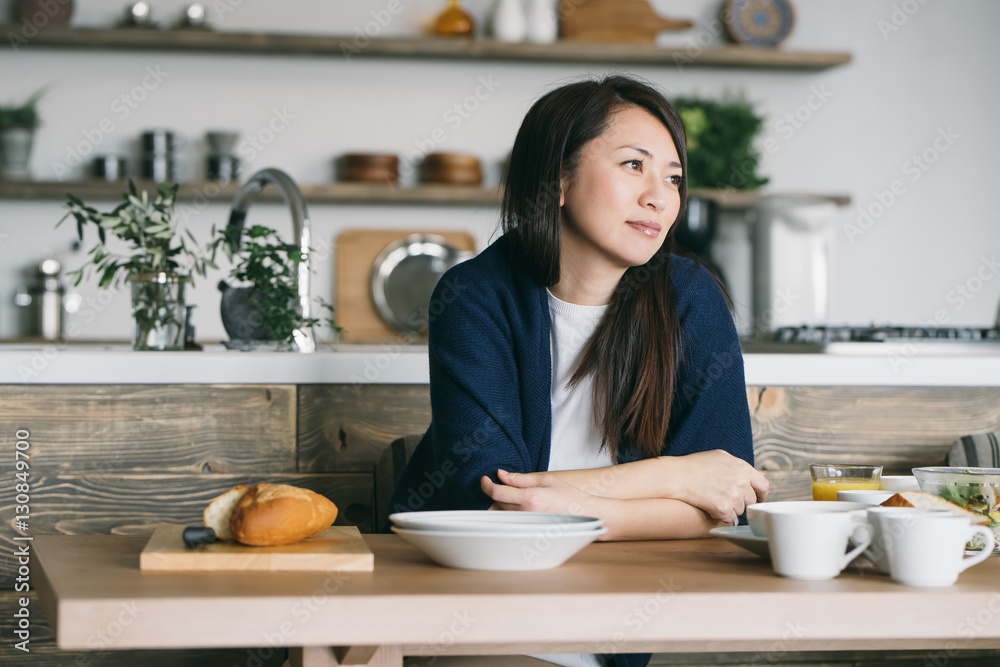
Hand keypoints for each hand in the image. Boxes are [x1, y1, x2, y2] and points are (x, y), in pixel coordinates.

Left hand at [481, 469, 605, 517]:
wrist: (584, 514)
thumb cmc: (567, 495)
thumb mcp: (545, 480)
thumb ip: (520, 478)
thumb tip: (501, 474)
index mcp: (529, 498)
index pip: (497, 493)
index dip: (486, 485)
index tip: (485, 479)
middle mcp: (525, 514)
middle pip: (496, 504)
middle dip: (496, 494)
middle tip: (505, 487)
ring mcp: (527, 525)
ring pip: (502, 515)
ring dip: (501, 506)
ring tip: (514, 499)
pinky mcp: (529, 532)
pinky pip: (511, 523)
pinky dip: (509, 515)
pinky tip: (519, 510)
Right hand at [662, 450, 768, 523]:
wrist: (678, 476)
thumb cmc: (696, 464)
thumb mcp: (721, 456)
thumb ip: (741, 466)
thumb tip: (759, 475)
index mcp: (743, 468)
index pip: (764, 485)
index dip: (761, 494)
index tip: (757, 498)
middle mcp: (741, 482)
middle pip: (751, 500)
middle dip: (741, 501)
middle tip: (726, 497)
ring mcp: (733, 496)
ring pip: (740, 510)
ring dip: (730, 508)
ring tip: (714, 499)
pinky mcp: (723, 508)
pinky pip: (730, 519)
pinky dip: (722, 516)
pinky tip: (711, 507)